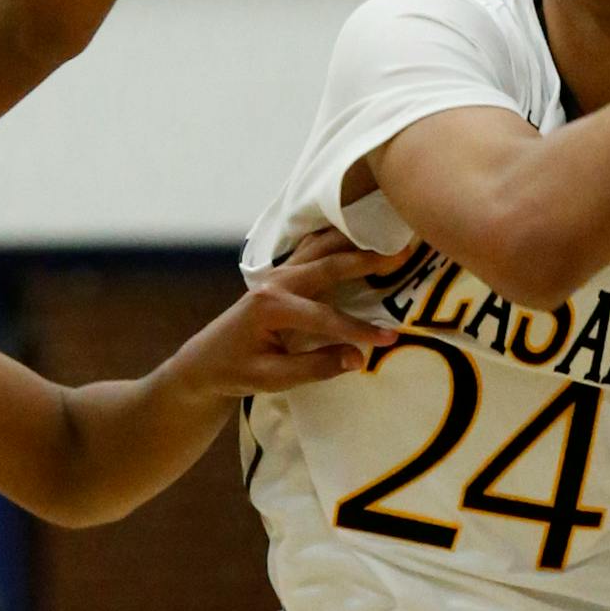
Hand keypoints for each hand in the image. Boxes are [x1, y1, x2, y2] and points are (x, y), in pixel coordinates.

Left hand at [164, 229, 404, 399]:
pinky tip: (361, 231)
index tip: (392, 338)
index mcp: (271, 307)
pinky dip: (338, 237)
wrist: (206, 360)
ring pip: (322, 246)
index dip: (359, 329)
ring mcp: (279, 272)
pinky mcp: (282, 272)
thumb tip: (358, 359)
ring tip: (390, 236)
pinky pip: (314, 246)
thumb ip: (315, 368)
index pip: (325, 317)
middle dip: (367, 260)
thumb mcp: (273, 378)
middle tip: (403, 254)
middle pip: (329, 264)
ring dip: (355, 241)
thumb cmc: (237, 371)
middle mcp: (276, 281)